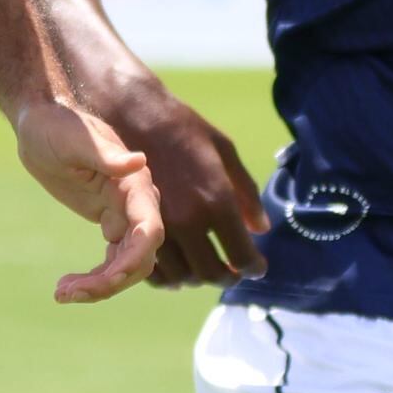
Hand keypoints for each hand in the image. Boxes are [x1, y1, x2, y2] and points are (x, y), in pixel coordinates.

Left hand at [15, 94, 161, 304]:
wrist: (42, 122)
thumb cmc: (57, 124)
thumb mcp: (75, 138)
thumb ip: (104, 153)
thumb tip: (138, 162)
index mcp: (135, 184)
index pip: (149, 230)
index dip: (134, 259)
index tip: (108, 279)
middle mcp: (137, 202)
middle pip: (140, 257)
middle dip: (111, 281)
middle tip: (68, 292)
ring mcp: (124, 215)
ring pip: (128, 265)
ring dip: (101, 286)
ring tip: (62, 293)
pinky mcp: (109, 222)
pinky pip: (113, 261)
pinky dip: (95, 279)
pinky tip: (66, 286)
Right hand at [95, 74, 260, 287]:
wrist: (132, 114)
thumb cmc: (184, 129)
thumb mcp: (225, 153)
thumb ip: (246, 194)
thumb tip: (261, 229)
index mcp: (217, 201)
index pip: (242, 256)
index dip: (253, 267)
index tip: (256, 268)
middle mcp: (188, 220)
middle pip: (212, 273)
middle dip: (227, 276)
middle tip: (232, 270)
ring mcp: (157, 226)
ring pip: (181, 276)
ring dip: (196, 277)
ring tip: (204, 265)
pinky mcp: (132, 226)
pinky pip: (152, 267)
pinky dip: (167, 273)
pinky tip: (176, 262)